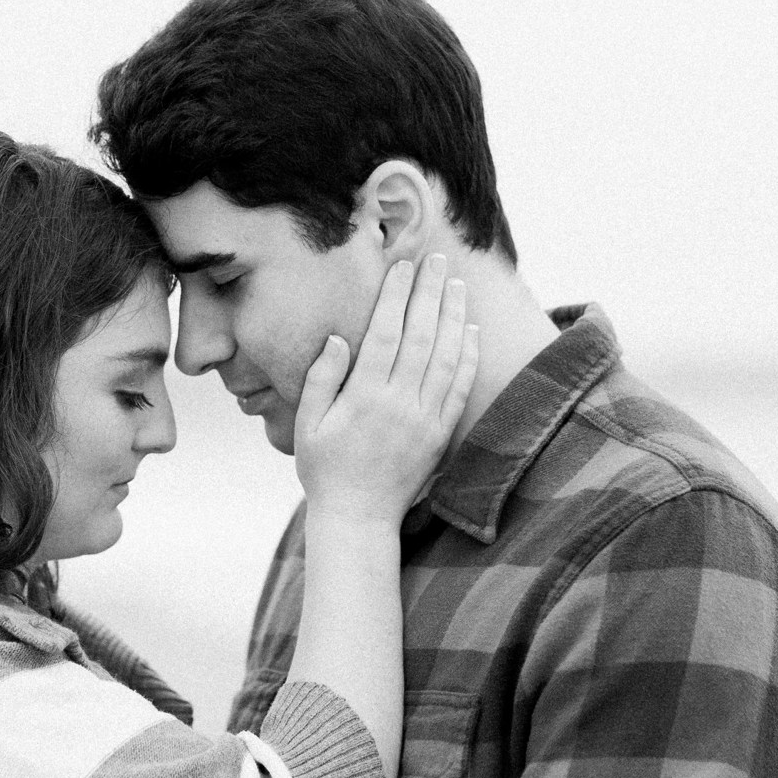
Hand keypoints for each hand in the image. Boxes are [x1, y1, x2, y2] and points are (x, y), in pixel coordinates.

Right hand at [293, 254, 479, 522]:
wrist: (359, 518)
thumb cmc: (324, 469)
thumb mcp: (307, 424)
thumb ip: (321, 379)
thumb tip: (338, 339)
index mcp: (364, 397)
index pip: (385, 333)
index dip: (395, 296)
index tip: (401, 266)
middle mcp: (400, 404)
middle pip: (421, 335)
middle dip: (428, 292)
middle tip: (435, 259)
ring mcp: (425, 419)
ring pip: (447, 356)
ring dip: (453, 315)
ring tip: (455, 284)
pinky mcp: (441, 433)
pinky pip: (461, 387)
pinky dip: (469, 356)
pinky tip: (470, 330)